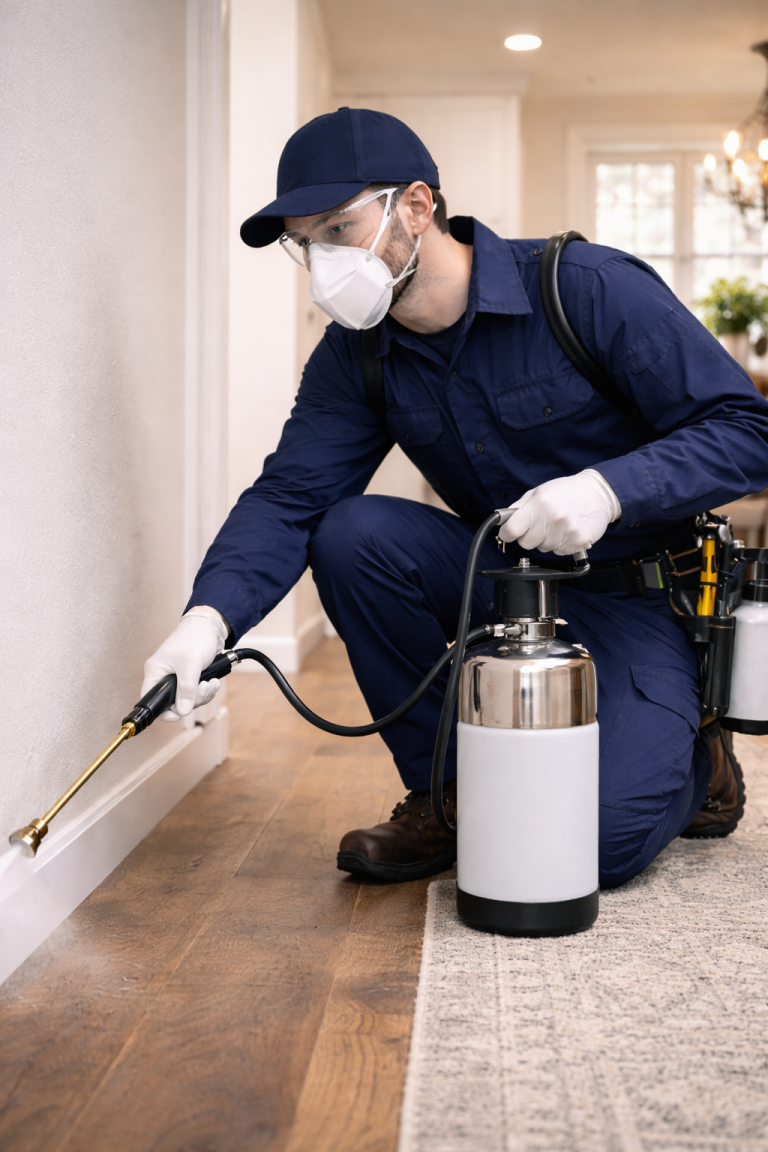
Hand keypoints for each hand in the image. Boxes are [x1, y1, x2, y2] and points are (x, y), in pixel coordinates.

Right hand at [141, 607, 228, 721]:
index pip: (150, 700)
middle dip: (192, 700)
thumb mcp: (191, 664)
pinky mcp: (188, 678)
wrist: (210, 627)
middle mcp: (163, 676)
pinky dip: (206, 690)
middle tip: (203, 688)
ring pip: (186, 700)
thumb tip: (182, 711)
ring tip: (211, 683)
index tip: (179, 713)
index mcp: (155, 672)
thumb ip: (186, 689)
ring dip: (202, 695)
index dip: (163, 711)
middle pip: (172, 703)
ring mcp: (176, 678)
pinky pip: (195, 693)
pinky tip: (213, 681)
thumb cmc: (195, 638)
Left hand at [498, 469, 620, 554]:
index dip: (507, 533)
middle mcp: (551, 520)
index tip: (509, 533)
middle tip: (540, 524)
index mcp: (538, 505)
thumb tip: (502, 521)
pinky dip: (561, 545)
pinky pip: (559, 552)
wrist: (598, 494)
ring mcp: (565, 533)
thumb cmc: (566, 491)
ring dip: (547, 540)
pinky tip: (567, 531)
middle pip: (526, 543)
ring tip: (558, 525)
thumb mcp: (539, 492)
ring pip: (543, 549)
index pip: (512, 530)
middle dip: (529, 536)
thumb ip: (518, 507)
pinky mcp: (577, 543)